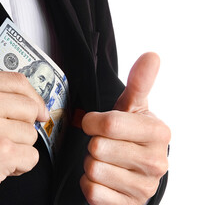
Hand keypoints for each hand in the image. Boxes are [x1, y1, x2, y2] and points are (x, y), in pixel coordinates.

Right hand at [0, 69, 48, 204]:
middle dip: (22, 126)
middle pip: (30, 107)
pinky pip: (32, 156)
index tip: (38, 109)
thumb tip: (36, 103)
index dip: (33, 97)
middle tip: (1, 136)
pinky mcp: (0, 150)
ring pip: (31, 134)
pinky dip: (19, 165)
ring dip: (18, 147)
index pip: (18, 81)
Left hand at [80, 53, 170, 203]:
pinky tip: (103, 178)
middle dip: (93, 144)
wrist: (136, 173)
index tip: (93, 122)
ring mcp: (144, 188)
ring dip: (90, 163)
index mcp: (158, 133)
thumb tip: (151, 55)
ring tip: (104, 160)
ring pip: (93, 169)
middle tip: (103, 144)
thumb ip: (140, 83)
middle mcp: (156, 162)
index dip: (92, 121)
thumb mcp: (134, 108)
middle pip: (98, 147)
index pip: (109, 123)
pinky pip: (91, 191)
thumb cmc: (130, 136)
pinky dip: (89, 183)